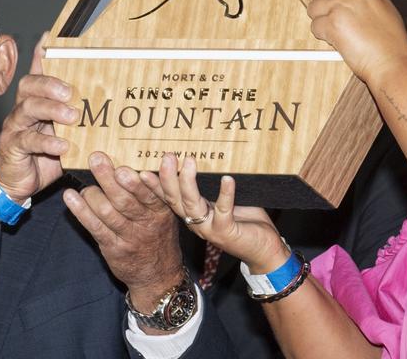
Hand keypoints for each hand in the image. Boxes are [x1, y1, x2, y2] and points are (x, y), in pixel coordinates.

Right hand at [0, 33, 73, 200]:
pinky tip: (62, 146)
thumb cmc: (44, 155)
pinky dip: (46, 142)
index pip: (38, 72)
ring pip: (27, 108)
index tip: (50, 38)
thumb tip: (106, 102)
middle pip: (29, 85)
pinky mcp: (13, 147)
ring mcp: (16, 127)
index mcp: (37, 101)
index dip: (41, 54)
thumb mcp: (65, 133)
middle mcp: (24, 109)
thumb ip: (79, 117)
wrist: (19, 184)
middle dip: (50, 84)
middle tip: (71, 91)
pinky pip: (28, 140)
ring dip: (51, 109)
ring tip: (71, 116)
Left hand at [64, 152, 185, 307]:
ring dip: (93, 194)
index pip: (151, 193)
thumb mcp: (166, 215)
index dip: (139, 181)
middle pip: (125, 200)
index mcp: (162, 211)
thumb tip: (135, 164)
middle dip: (109, 178)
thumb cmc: (159, 236)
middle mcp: (146, 223)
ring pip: (108, 213)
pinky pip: (95, 228)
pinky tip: (70, 197)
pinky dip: (81, 211)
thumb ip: (154, 193)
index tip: (126, 166)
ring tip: (83, 181)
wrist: (158, 275)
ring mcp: (128, 236)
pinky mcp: (113, 247)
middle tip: (96, 158)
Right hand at [145, 154, 286, 272]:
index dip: (156, 184)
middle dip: (168, 178)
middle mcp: (196, 222)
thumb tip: (207, 157)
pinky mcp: (226, 232)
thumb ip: (212, 185)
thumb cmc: (245, 221)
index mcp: (192, 213)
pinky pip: (223, 210)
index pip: (169, 198)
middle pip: (175, 199)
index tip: (143, 169)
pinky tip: (227, 179)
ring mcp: (209, 228)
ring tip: (189, 161)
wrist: (263, 250)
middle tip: (167, 156)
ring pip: (192, 204)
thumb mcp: (223, 201)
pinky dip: (225, 194)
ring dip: (188, 182)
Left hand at [307, 0, 406, 86]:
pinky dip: (322, 36)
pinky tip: (337, 41)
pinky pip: (314, 26)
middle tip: (328, 16)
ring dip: (321, 21)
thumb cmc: (391, 41)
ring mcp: (341, 6)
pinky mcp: (332, 24)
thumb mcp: (384, 7)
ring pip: (313, 8)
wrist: (393, 62)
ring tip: (337, 32)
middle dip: (320, 2)